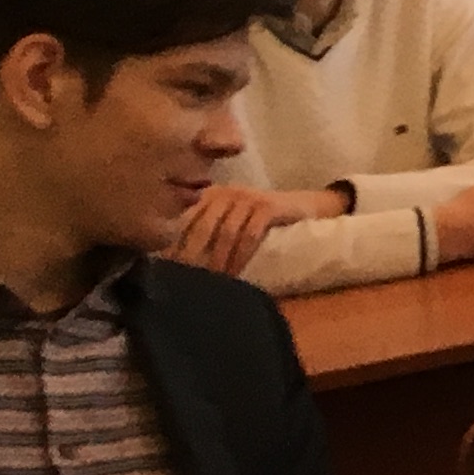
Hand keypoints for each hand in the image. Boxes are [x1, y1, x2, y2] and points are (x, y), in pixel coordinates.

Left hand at [164, 185, 331, 275]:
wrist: (306, 206)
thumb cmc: (263, 221)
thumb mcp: (231, 223)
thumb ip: (207, 234)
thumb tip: (174, 261)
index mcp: (209, 196)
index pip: (184, 221)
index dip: (175, 247)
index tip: (166, 272)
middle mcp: (225, 192)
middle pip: (201, 227)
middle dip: (193, 256)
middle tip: (187, 281)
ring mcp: (247, 197)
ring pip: (225, 232)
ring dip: (218, 260)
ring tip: (213, 282)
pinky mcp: (268, 205)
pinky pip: (250, 234)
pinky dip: (241, 255)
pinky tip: (237, 272)